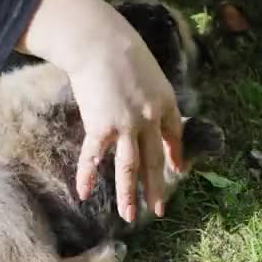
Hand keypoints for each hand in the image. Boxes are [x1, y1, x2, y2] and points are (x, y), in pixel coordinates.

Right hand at [15, 0, 182, 221]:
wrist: (101, 43)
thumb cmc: (124, 52)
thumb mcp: (152, 73)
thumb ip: (153, 95)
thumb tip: (149, 108)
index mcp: (166, 104)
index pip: (175, 136)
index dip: (176, 155)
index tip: (178, 170)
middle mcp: (150, 120)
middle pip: (154, 161)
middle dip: (156, 188)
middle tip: (158, 211)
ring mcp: (126, 126)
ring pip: (129, 168)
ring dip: (128, 195)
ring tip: (129, 217)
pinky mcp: (101, 126)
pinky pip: (94, 157)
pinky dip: (86, 176)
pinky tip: (83, 193)